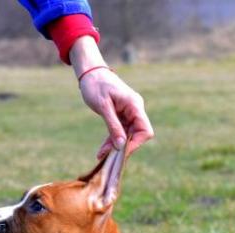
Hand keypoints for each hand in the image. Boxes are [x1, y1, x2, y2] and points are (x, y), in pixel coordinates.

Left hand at [70, 37, 153, 157]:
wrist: (89, 73)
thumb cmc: (96, 85)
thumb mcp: (103, 106)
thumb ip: (113, 126)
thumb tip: (121, 146)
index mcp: (134, 105)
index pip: (145, 130)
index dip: (136, 143)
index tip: (122, 152)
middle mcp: (135, 110)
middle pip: (137, 135)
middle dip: (123, 147)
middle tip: (109, 157)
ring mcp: (129, 113)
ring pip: (127, 135)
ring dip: (115, 146)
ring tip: (101, 155)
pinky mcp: (122, 115)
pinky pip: (120, 131)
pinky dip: (111, 140)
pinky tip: (102, 150)